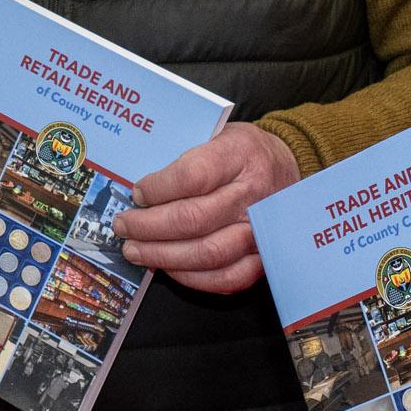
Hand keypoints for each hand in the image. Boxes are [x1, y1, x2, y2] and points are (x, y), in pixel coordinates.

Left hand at [116, 122, 299, 294]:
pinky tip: (168, 267)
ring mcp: (260, 229)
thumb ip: (183, 152)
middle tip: (123, 226)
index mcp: (240, 155)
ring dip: (163, 255)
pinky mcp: (263, 257)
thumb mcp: (217, 132)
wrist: (287, 166)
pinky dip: (191, 277)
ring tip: (135, 250)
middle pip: (194, 219)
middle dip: (148, 227)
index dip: (158, 188)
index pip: (194, 176)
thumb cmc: (242, 152)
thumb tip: (137, 185)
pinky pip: (226, 278)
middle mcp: (253, 194)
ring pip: (207, 253)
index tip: (137, 192)